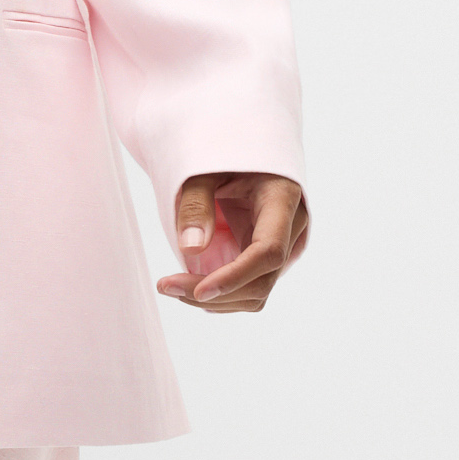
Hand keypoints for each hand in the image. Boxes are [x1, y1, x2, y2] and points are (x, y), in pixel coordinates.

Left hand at [157, 172, 307, 313]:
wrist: (243, 159)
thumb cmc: (224, 158)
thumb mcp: (204, 171)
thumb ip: (196, 204)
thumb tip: (191, 249)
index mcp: (284, 200)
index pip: (269, 251)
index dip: (236, 277)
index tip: (199, 292)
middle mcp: (293, 230)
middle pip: (261, 281)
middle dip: (215, 294)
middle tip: (166, 286)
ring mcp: (286, 249)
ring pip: (257, 294)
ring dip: (215, 301)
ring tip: (172, 286)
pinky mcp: (270, 261)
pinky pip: (250, 291)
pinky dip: (221, 297)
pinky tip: (190, 287)